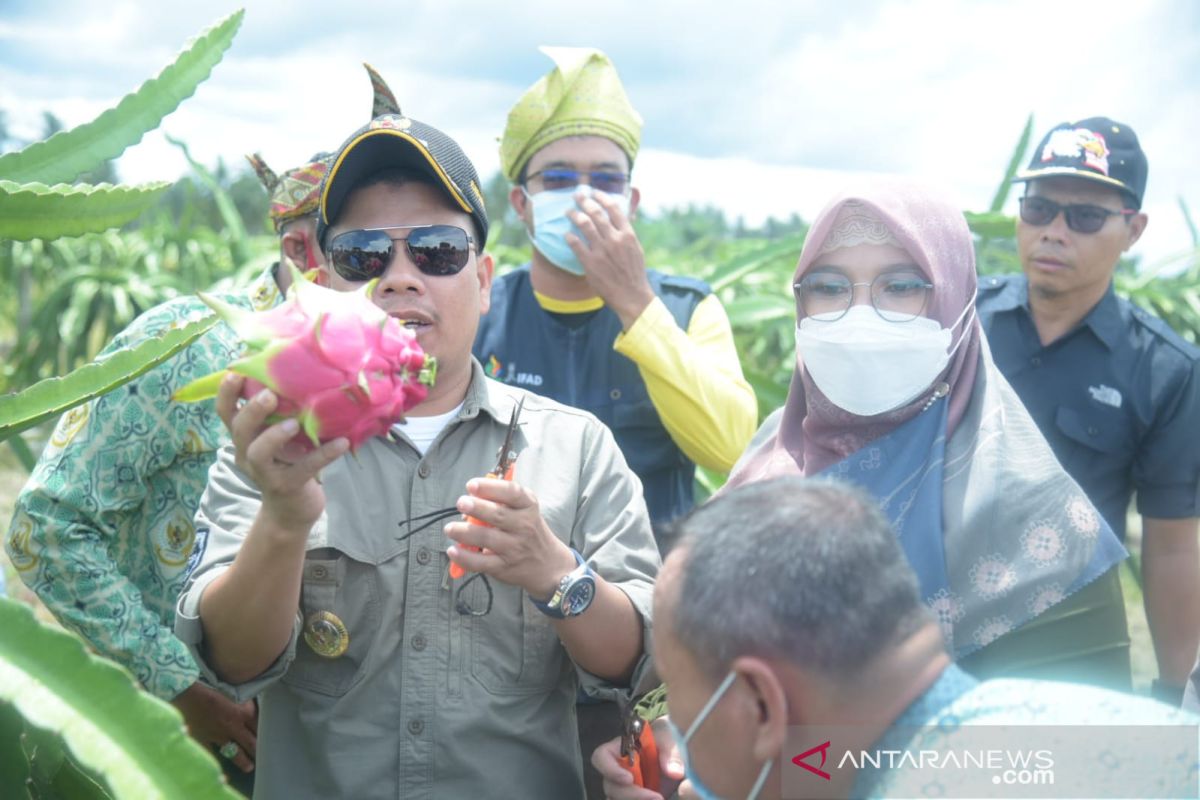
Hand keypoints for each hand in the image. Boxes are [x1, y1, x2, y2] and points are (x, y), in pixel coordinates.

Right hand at [171, 682, 257, 772]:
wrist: (187, 693)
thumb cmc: (211, 686)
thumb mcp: (234, 691)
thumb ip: (244, 702)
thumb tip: (252, 707)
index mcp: (244, 713)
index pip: (260, 726)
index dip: (265, 733)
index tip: (270, 738)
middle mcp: (234, 727)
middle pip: (251, 742)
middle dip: (258, 750)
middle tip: (263, 756)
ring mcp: (219, 736)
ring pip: (235, 753)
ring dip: (243, 760)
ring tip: (250, 767)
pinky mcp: (204, 740)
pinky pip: (212, 754)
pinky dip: (216, 763)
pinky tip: (221, 774)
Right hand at [215, 373, 347, 531]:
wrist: (293, 509)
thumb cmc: (288, 462)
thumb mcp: (278, 436)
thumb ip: (280, 412)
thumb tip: (301, 370)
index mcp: (244, 437)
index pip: (225, 412)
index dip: (227, 391)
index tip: (237, 370)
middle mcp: (247, 453)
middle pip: (238, 429)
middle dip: (251, 410)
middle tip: (269, 395)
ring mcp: (264, 473)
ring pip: (258, 453)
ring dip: (275, 435)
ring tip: (295, 423)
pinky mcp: (287, 486)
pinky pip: (305, 469)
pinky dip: (324, 454)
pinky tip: (342, 443)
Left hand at [443, 478, 577, 597]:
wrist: (549, 566)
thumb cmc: (531, 531)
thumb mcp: (526, 510)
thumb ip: (502, 501)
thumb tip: (471, 497)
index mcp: (528, 507)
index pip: (512, 493)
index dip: (491, 487)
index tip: (472, 485)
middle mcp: (523, 526)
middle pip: (498, 515)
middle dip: (477, 507)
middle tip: (461, 503)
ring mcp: (514, 548)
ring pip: (486, 538)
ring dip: (464, 532)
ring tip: (450, 528)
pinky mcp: (504, 567)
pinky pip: (481, 562)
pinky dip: (464, 557)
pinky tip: (453, 550)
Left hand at [565, 191, 653, 328]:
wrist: (632, 296)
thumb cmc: (634, 273)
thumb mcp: (636, 249)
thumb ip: (626, 233)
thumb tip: (620, 217)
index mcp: (627, 234)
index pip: (613, 208)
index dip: (601, 197)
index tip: (594, 192)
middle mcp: (614, 239)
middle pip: (596, 213)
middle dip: (584, 201)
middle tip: (576, 196)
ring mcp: (602, 251)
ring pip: (584, 224)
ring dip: (574, 215)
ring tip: (568, 212)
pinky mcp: (591, 263)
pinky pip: (576, 244)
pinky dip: (569, 236)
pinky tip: (566, 234)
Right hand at [591, 718, 686, 799]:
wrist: (672, 755)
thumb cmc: (664, 740)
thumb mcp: (670, 740)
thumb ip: (671, 753)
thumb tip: (674, 772)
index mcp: (619, 749)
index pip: (601, 757)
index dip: (609, 769)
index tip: (629, 779)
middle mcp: (616, 770)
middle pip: (611, 786)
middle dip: (632, 794)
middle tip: (657, 797)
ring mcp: (622, 787)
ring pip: (616, 798)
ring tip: (659, 799)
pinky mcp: (631, 797)